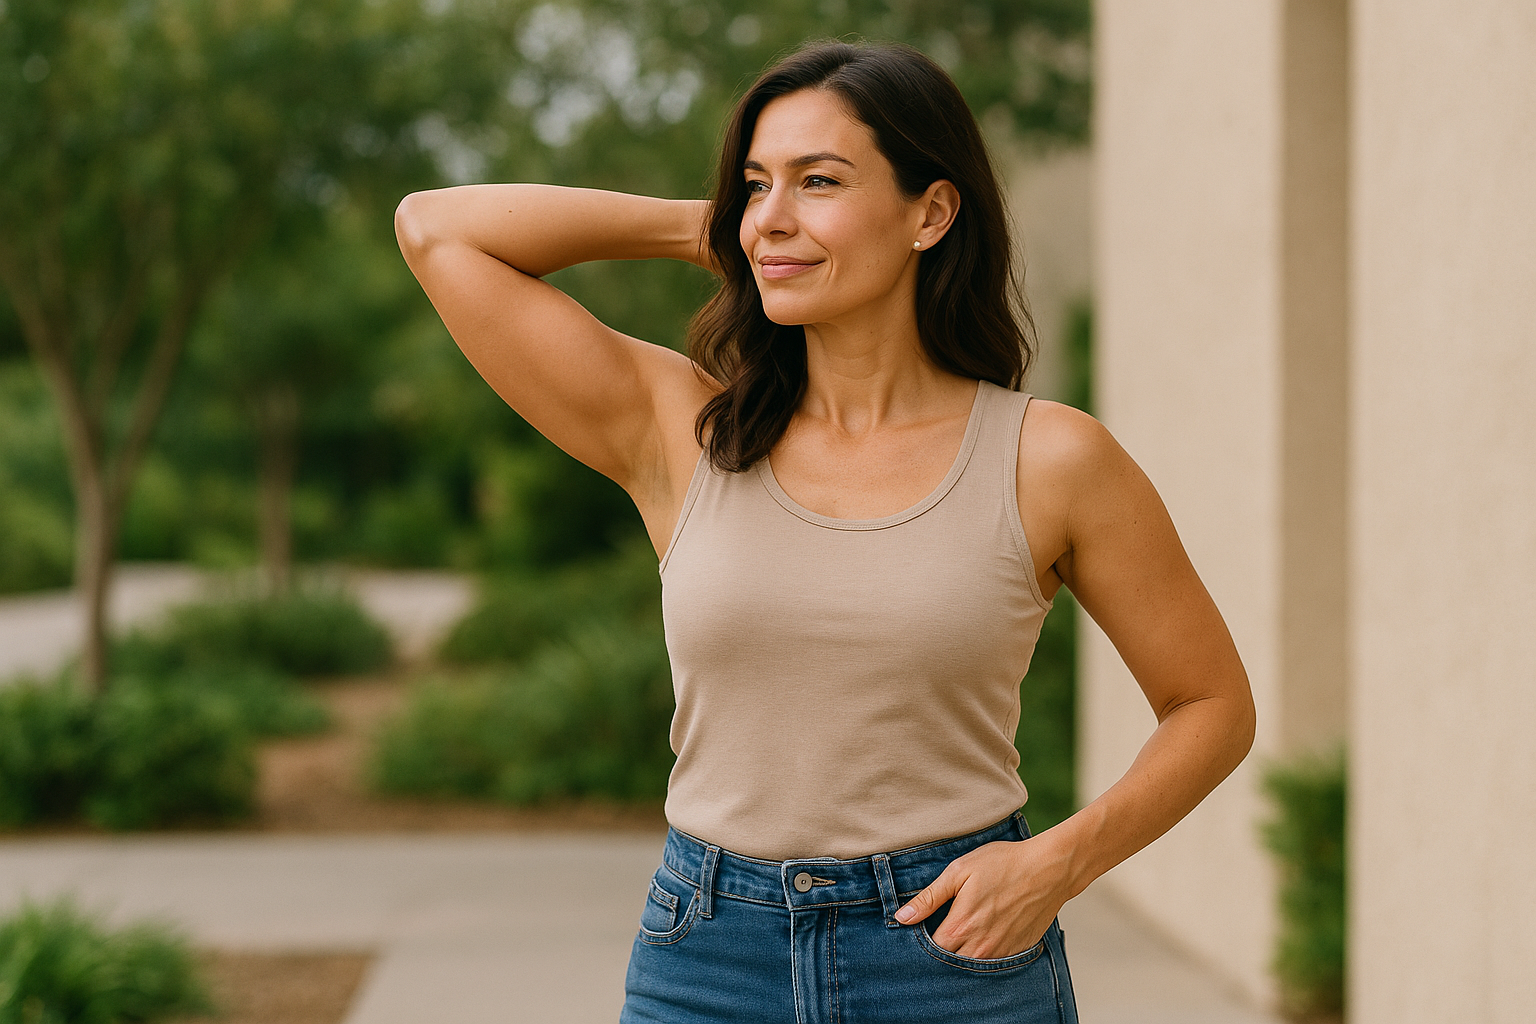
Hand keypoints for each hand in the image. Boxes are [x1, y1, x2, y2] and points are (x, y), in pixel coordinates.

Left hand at [892, 831, 1075, 958]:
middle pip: (949, 960)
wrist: (1049, 869)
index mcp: (960, 926)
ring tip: (966, 931)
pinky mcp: (1017, 951)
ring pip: (971, 964)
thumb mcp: (960, 871)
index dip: (923, 940)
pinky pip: (994, 963)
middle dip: (942, 949)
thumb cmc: (1003, 864)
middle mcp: (979, 946)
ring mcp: (1000, 952)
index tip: (924, 926)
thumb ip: (929, 897)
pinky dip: (986, 953)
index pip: (930, 948)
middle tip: (944, 928)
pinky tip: (986, 934)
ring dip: (963, 953)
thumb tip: (902, 917)